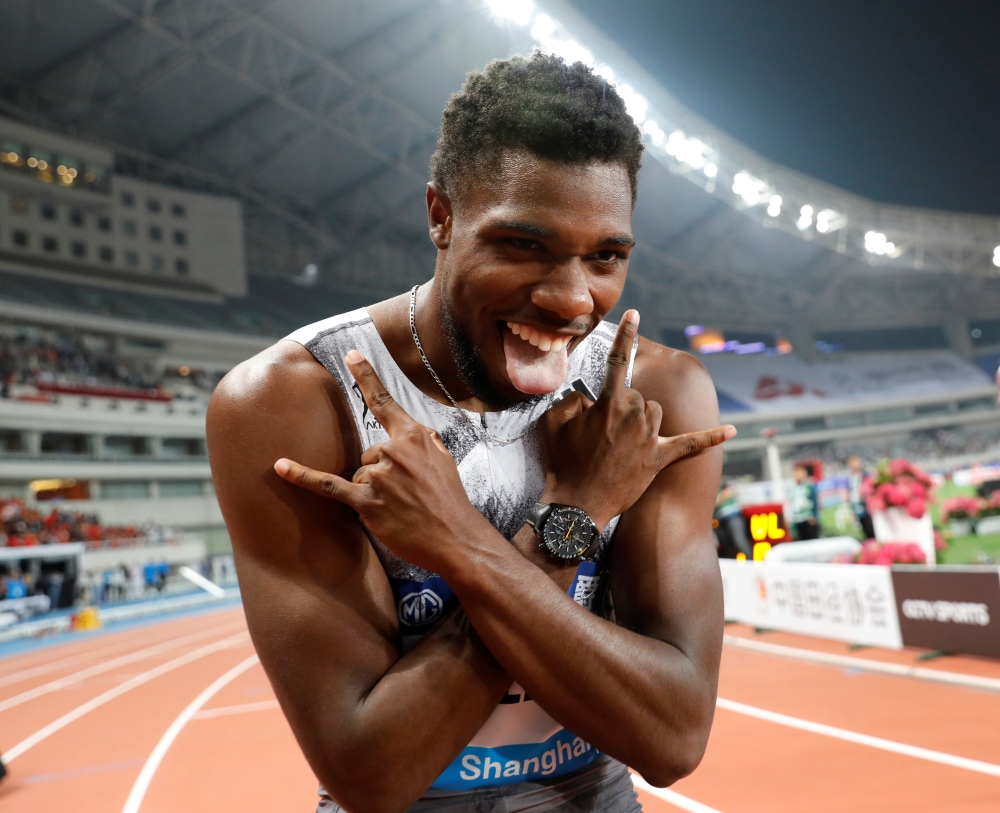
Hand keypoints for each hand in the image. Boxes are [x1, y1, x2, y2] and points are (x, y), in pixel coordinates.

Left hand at [273, 350, 484, 573]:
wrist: (454, 538)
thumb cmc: (449, 500)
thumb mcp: (444, 459)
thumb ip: (423, 441)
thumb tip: (409, 430)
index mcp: (414, 436)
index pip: (384, 402)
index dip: (366, 376)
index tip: (350, 355)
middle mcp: (395, 451)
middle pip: (368, 451)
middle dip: (381, 472)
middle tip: (407, 494)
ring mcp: (379, 476)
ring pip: (360, 473)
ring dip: (373, 491)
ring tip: (400, 507)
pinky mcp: (366, 501)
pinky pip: (329, 485)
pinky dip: (303, 476)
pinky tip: (281, 466)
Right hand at [538, 311, 735, 530]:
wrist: (578, 503)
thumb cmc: (564, 462)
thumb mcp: (555, 422)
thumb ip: (572, 399)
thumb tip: (588, 398)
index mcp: (609, 403)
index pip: (618, 361)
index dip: (625, 335)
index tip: (634, 314)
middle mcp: (635, 415)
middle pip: (639, 396)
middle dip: (622, 409)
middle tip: (602, 434)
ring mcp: (651, 437)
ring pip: (655, 413)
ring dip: (642, 422)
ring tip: (621, 445)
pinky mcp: (661, 458)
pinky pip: (692, 443)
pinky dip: (711, 437)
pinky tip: (731, 430)